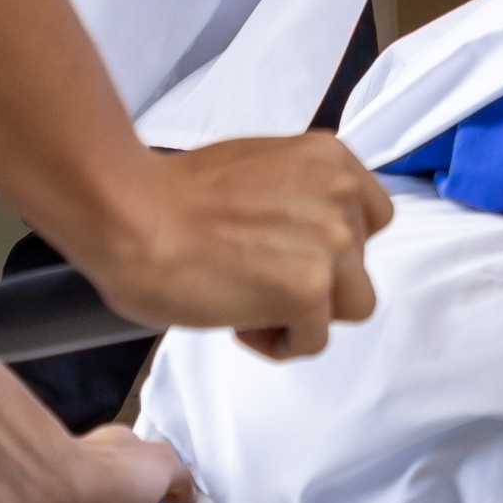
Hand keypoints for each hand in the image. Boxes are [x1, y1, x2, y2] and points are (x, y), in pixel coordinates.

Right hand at [73, 135, 389, 353]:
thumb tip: (303, 236)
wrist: (131, 215)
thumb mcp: (258, 169)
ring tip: (249, 303)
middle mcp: (342, 196)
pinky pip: (314, 340)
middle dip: (316, 281)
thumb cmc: (171, 197)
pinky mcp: (310, 290)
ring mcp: (332, 243)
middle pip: (361, 266)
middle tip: (257, 278)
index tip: (290, 252)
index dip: (332, 246)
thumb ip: (298, 196)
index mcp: (331, 159)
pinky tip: (237, 322)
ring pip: (352, 306)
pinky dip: (278, 343)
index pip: (371, 217)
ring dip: (305, 315)